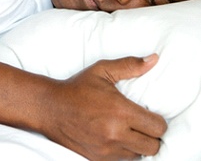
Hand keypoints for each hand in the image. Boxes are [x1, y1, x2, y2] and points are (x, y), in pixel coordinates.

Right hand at [40, 54, 166, 160]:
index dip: (158, 120)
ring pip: (139, 155)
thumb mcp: (102, 71)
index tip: (149, 114)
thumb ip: (129, 65)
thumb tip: (154, 59)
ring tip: (127, 130)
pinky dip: (122, 151)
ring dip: (137, 144)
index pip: (158, 126)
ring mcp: (107, 149)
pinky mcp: (98, 159)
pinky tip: (114, 137)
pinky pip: (122, 160)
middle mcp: (116, 133)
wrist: (51, 108)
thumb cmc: (77, 88)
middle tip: (140, 123)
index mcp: (120, 111)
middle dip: (151, 134)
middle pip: (153, 145)